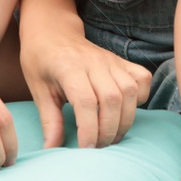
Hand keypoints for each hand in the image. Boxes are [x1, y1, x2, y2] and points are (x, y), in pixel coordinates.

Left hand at [19, 28, 150, 148]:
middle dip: (108, 130)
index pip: (86, 102)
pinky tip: (125, 110)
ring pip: (130, 91)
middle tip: (98, 146)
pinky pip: (142, 79)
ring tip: (112, 135)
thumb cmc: (41, 60)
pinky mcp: (121, 61)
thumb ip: (49, 120)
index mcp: (68, 67)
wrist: (52, 31)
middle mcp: (94, 62)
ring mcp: (110, 60)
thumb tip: (51, 149)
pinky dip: (140, 97)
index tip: (85, 149)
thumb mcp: (38, 90)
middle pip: (112, 99)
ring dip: (125, 120)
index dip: (89, 129)